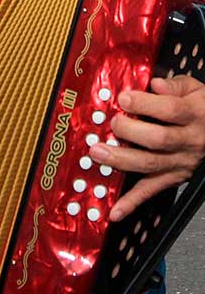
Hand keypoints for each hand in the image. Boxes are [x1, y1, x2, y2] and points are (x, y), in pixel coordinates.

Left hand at [89, 75, 204, 221]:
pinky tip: (115, 209)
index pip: (170, 110)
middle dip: (130, 131)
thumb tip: (155, 84)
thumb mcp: (196, 90)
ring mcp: (180, 162)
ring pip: (150, 164)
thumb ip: (175, 85)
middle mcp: (188, 140)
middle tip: (113, 123)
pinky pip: (151, 190)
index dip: (145, 104)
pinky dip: (131, 202)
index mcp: (194, 114)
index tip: (124, 98)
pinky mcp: (173, 178)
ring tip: (98, 152)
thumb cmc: (204, 110)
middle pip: (158, 139)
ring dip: (121, 160)